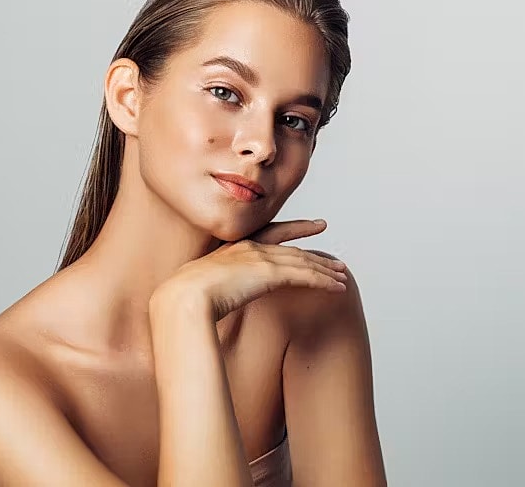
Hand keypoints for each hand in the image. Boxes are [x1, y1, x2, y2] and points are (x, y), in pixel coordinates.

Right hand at [161, 219, 347, 321]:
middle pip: (292, 249)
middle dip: (316, 254)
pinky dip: (325, 281)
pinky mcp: (269, 273)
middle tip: (336, 261)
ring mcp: (260, 259)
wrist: (183, 297)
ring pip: (303, 261)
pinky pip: (306, 276)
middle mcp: (249, 248)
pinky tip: (339, 288)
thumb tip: (210, 301)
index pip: (270, 234)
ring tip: (343, 277)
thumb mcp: (198, 288)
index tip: (312, 225)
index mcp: (231, 248)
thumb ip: (211, 289)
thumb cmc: (183, 299)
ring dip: (326, 270)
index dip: (294, 229)